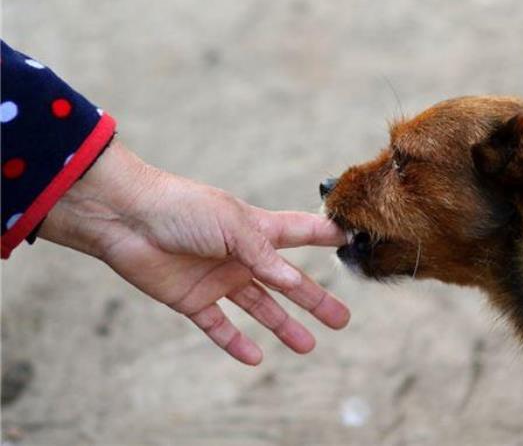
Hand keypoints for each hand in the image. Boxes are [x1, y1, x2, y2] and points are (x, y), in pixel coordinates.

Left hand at [38, 141, 348, 364]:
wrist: (126, 218)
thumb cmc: (183, 209)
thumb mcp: (234, 226)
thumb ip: (265, 255)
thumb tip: (295, 280)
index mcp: (256, 229)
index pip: (302, 233)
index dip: (326, 237)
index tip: (352, 241)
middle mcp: (242, 255)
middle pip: (287, 282)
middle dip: (315, 300)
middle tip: (341, 319)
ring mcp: (219, 278)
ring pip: (260, 307)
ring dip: (283, 326)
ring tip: (307, 346)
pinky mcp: (192, 299)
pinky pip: (218, 326)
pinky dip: (235, 343)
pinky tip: (254, 357)